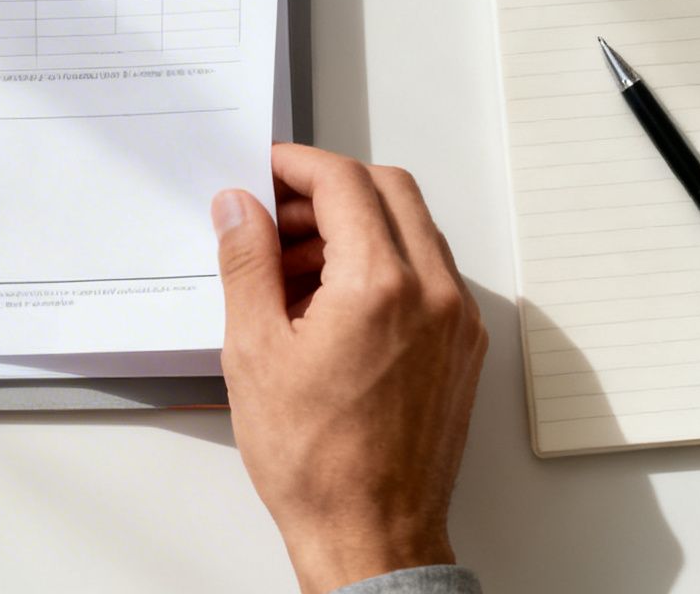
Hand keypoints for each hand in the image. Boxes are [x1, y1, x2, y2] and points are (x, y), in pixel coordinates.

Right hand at [214, 145, 486, 593]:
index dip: (296, 166)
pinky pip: (427, 274)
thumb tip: (238, 208)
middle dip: (327, 188)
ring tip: (292, 270)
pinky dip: (381, 263)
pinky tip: (331, 303)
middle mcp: (433, 294)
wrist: (370, 533)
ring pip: (412, 230)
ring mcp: (456, 322)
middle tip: (274, 215)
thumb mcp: (254, 351)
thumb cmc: (317, 461)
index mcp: (381, 286)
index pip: (345, 183)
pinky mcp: (461, 348)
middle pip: (389, 190)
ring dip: (354, 226)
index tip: (264, 172)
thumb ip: (246, 263)